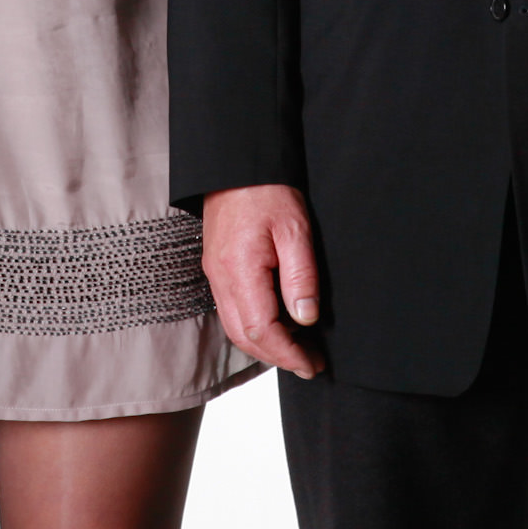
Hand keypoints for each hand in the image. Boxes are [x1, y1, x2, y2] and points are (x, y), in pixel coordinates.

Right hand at [201, 184, 324, 378]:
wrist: (235, 163)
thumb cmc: (266, 189)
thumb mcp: (295, 229)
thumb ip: (300, 276)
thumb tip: (306, 318)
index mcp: (239, 270)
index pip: (262, 330)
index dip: (288, 354)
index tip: (312, 364)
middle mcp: (220, 277)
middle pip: (244, 337)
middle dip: (278, 357)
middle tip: (310, 365)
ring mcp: (215, 274)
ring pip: (236, 327)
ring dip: (266, 345)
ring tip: (299, 349)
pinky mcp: (217, 268)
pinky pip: (232, 310)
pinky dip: (255, 327)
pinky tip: (279, 324)